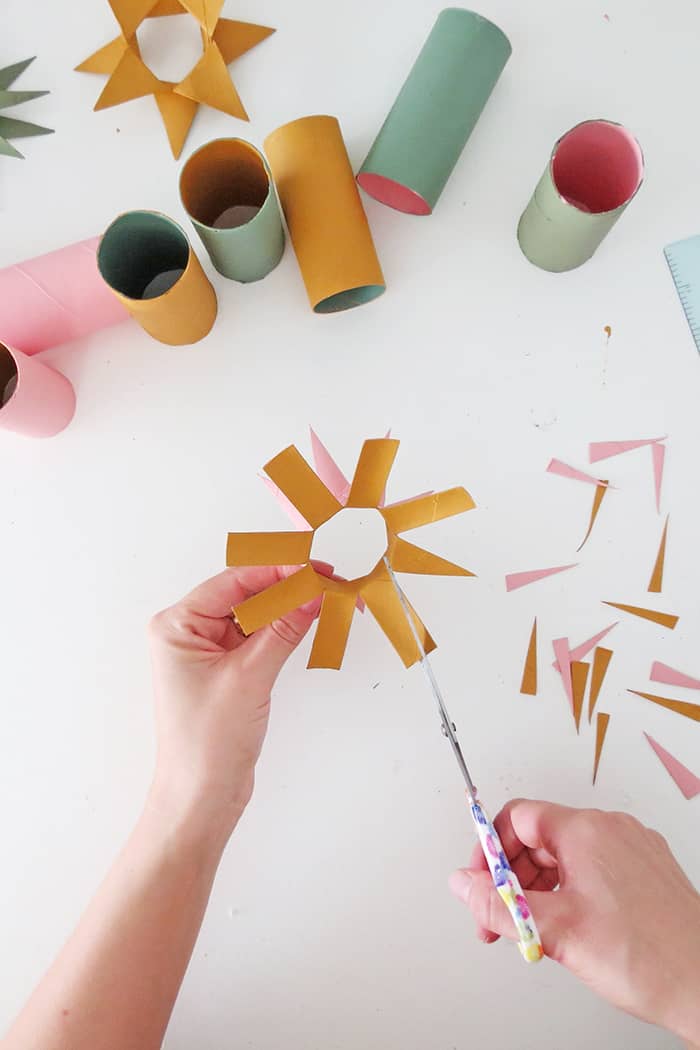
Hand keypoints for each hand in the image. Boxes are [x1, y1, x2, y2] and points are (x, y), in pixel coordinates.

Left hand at [147, 565, 325, 843]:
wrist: (202, 798)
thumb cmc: (207, 744)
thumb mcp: (250, 678)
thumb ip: (283, 630)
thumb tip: (313, 593)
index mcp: (176, 626)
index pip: (233, 581)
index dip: (276, 570)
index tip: (313, 567)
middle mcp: (187, 633)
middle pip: (245, 594)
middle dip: (287, 587)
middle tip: (328, 583)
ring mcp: (207, 652)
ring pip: (255, 615)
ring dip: (288, 608)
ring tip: (326, 600)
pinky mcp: (226, 670)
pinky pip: (258, 637)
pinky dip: (283, 630)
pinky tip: (308, 623)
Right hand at [449, 800, 699, 1044]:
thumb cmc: (648, 958)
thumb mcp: (556, 931)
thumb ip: (501, 905)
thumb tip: (464, 885)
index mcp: (586, 831)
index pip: (518, 818)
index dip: (491, 851)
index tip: (482, 882)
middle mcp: (610, 830)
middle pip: (539, 838)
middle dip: (513, 878)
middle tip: (501, 918)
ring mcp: (631, 848)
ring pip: (565, 856)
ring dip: (540, 889)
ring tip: (535, 931)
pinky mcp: (645, 870)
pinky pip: (592, 868)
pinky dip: (570, 892)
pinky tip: (569, 926)